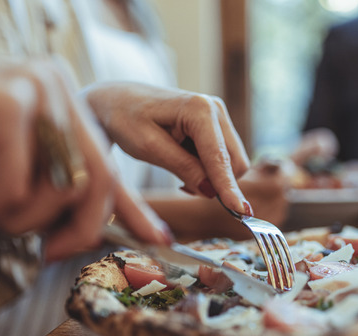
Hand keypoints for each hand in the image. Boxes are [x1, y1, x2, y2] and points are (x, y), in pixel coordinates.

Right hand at [0, 61, 170, 260]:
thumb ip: (44, 186)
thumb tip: (83, 231)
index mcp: (58, 98)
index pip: (106, 161)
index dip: (132, 207)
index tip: (158, 238)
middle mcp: (56, 87)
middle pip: (101, 181)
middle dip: (78, 230)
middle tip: (48, 253)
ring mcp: (36, 91)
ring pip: (63, 191)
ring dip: (14, 216)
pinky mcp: (9, 106)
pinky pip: (14, 190)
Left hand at [83, 82, 252, 215]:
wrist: (117, 100)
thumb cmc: (125, 120)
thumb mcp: (148, 148)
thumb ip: (182, 167)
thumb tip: (211, 191)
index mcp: (199, 109)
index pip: (219, 157)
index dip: (228, 187)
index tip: (241, 213)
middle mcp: (216, 108)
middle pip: (234, 162)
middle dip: (215, 182)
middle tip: (181, 185)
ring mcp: (219, 115)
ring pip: (231, 162)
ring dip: (210, 176)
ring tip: (177, 169)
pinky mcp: (216, 124)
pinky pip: (223, 158)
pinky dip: (207, 169)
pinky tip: (183, 163)